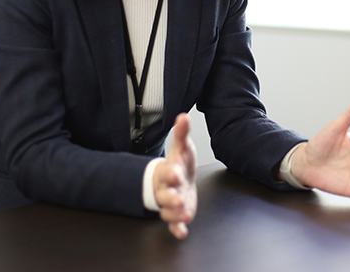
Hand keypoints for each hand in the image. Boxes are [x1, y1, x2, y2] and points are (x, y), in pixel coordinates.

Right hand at [153, 113, 197, 238]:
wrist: (175, 179)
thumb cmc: (178, 163)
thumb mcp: (182, 148)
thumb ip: (182, 134)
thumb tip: (183, 116)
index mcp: (168, 172)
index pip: (167, 172)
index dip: (171, 173)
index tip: (175, 172)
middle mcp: (166, 189)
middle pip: (164, 195)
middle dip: (170, 197)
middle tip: (179, 199)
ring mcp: (171, 203)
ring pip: (168, 211)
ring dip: (175, 214)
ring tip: (185, 214)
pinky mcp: (176, 215)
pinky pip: (173, 224)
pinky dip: (177, 229)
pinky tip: (182, 233)